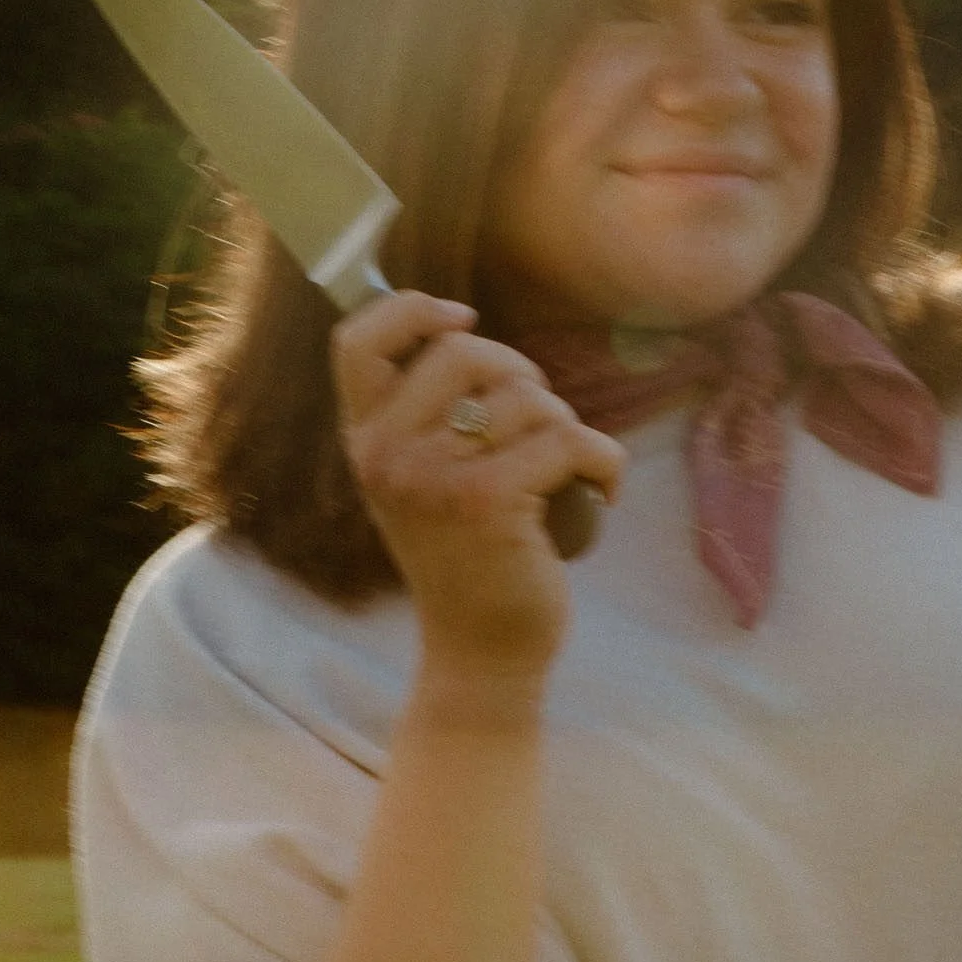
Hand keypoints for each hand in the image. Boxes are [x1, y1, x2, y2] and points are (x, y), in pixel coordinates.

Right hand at [332, 292, 623, 675]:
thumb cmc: (465, 555)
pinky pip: (570, 439)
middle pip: (464, 350)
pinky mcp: (488, 500)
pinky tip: (601, 492)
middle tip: (537, 422)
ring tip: (562, 470)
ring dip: (566, 426)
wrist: (480, 652)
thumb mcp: (418, 479)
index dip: (411, 309)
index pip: (357, 341)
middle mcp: (386, 455)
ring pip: (529, 397)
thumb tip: (454, 324)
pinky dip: (604, 462)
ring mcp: (433, 477)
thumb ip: (421, 413)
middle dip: (521, 374)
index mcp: (365, 441)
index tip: (461, 317)